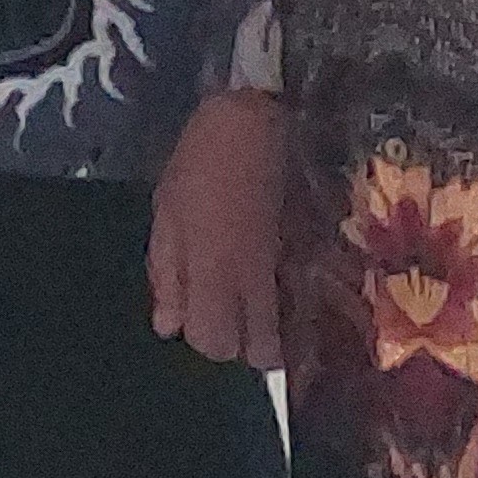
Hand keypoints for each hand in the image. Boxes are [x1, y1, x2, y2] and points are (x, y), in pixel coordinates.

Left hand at [147, 85, 296, 368]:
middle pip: (257, 352)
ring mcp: (286, 271)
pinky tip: (284, 296)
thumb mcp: (166, 216)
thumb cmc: (200, 165)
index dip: (205, 339)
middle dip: (244, 347)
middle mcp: (252, 281)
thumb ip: (167, 274)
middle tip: (231, 319)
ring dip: (272, 335)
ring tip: (258, 313)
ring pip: (287, 332)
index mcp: (210, 270)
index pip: (212, 342)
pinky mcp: (310, 256)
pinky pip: (303, 302)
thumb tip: (168, 328)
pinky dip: (293, 310)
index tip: (198, 319)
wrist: (256, 125)